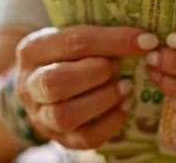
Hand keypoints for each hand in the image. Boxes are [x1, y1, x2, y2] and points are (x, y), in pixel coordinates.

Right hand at [14, 25, 158, 148]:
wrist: (41, 88)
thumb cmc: (63, 56)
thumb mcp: (68, 38)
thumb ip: (95, 36)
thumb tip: (142, 37)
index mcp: (33, 50)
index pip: (73, 42)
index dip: (113, 40)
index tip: (145, 40)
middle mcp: (30, 84)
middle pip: (56, 82)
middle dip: (96, 73)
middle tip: (120, 66)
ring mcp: (41, 115)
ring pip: (65, 115)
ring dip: (103, 99)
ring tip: (125, 86)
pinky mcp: (59, 138)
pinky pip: (84, 138)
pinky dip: (110, 124)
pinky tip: (125, 106)